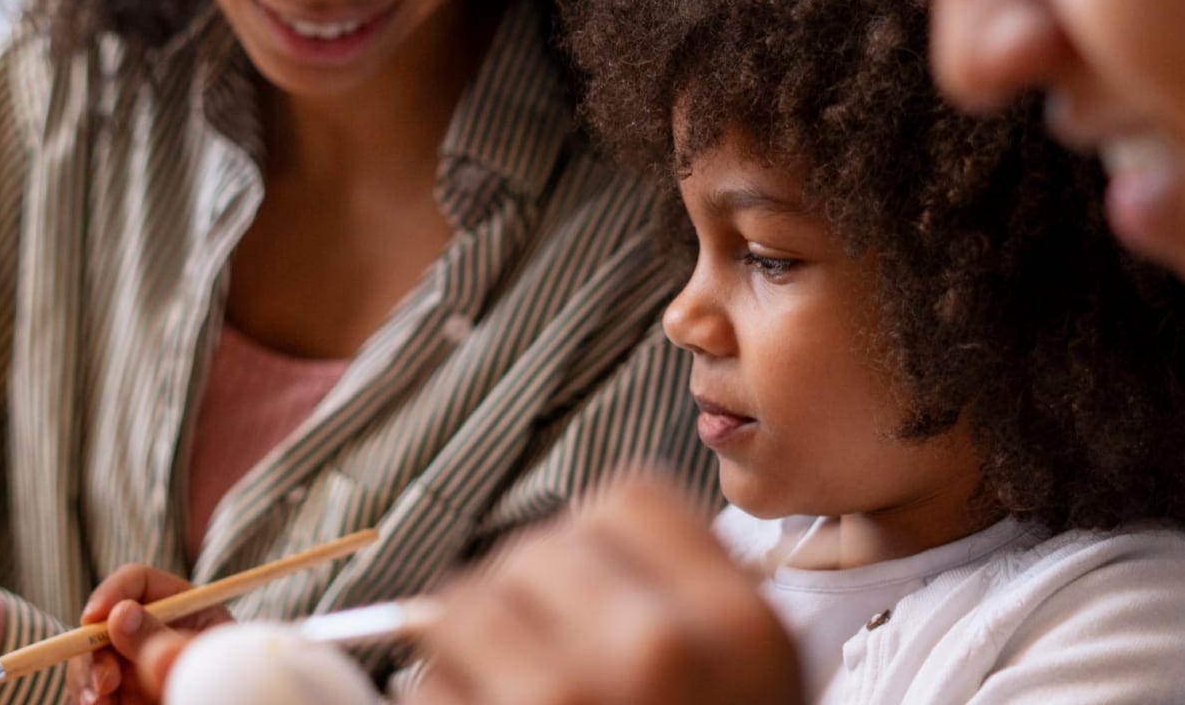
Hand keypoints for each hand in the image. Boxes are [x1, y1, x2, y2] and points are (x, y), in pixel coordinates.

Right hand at [79, 565, 225, 704]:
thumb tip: (120, 616)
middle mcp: (153, 635)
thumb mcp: (204, 665)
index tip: (93, 617)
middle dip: (94, 649)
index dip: (112, 593)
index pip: (139, 583)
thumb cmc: (235, 694)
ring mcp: (136, 667)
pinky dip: (90, 700)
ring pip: (92, 660)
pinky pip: (94, 692)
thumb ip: (165, 641)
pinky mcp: (125, 696)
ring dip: (87, 680)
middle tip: (105, 685)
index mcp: (184, 612)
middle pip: (104, 623)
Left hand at [407, 476, 802, 704]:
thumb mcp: (759, 677)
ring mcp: (564, 690)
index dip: (597, 541)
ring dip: (472, 644)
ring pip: (463, 600)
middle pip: (536, 547)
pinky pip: (425, 681)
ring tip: (514, 689)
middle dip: (530, 597)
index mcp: (737, 625)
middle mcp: (654, 646)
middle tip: (549, 654)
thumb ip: (696, 599)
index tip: (593, 585)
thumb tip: (596, 548)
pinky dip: (445, 697)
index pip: (627, 499)